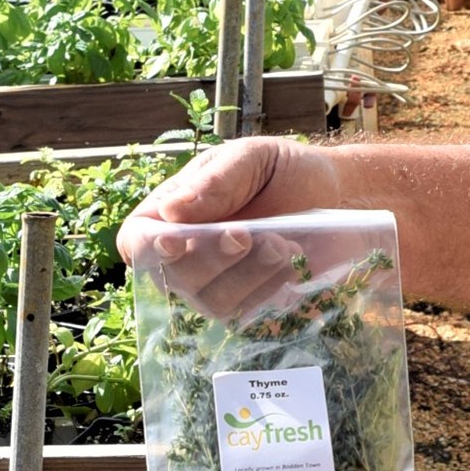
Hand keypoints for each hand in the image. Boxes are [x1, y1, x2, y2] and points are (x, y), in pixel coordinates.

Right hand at [117, 136, 342, 314]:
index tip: (177, 242)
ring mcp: (216, 283)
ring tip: (283, 243)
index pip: (136, 241)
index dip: (148, 249)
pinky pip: (247, 312)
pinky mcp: (248, 302)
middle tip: (249, 234)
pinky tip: (292, 260)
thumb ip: (215, 182)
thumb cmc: (281, 169)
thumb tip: (170, 211)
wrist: (333, 192)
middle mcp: (187, 253)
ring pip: (211, 301)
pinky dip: (270, 288)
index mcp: (172, 212)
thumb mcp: (250, 158)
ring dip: (247, 275)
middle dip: (212, 259)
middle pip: (173, 278)